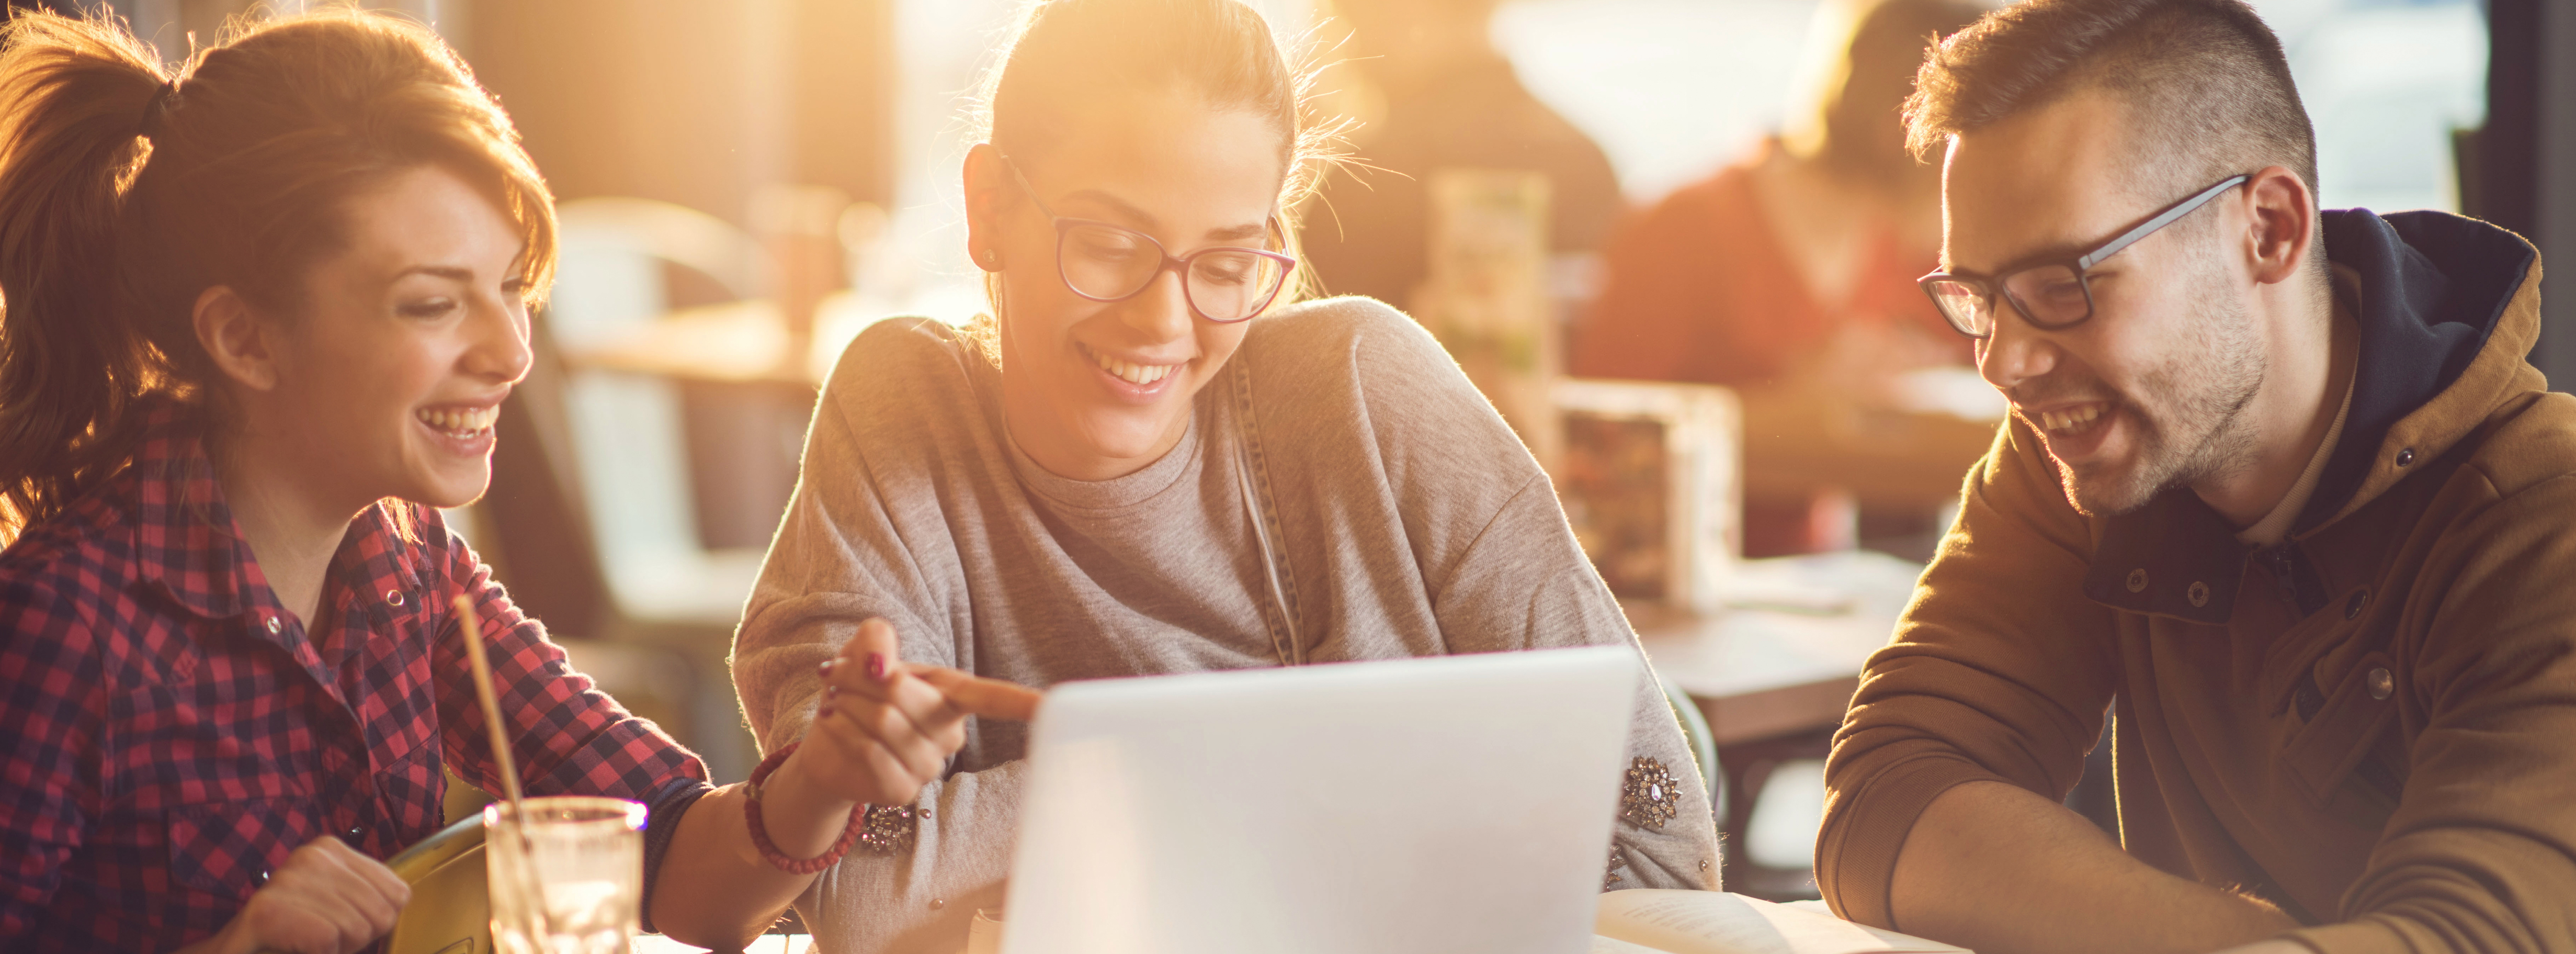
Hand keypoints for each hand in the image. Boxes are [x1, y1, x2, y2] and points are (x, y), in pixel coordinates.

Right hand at [207, 836, 408, 953]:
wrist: (233, 951)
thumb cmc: (292, 932)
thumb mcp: (337, 905)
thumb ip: (371, 897)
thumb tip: (401, 899)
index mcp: (331, 849)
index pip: (398, 893)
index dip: (376, 923)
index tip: (341, 925)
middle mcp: (310, 856)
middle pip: (381, 914)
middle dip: (357, 939)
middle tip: (320, 939)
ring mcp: (286, 879)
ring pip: (355, 929)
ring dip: (335, 949)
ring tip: (304, 942)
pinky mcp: (266, 911)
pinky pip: (326, 939)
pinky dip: (319, 953)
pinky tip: (293, 947)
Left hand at [799, 619, 1039, 804]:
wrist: (825, 742)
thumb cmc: (856, 691)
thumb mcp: (864, 651)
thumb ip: (877, 639)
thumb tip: (882, 668)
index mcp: (953, 695)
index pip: (995, 698)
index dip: (1024, 702)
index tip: (1054, 705)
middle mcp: (951, 734)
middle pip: (903, 694)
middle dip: (859, 679)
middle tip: (839, 677)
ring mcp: (929, 766)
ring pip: (883, 722)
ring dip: (846, 705)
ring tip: (838, 703)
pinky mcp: (903, 791)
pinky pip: (871, 753)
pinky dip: (843, 733)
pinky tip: (836, 728)